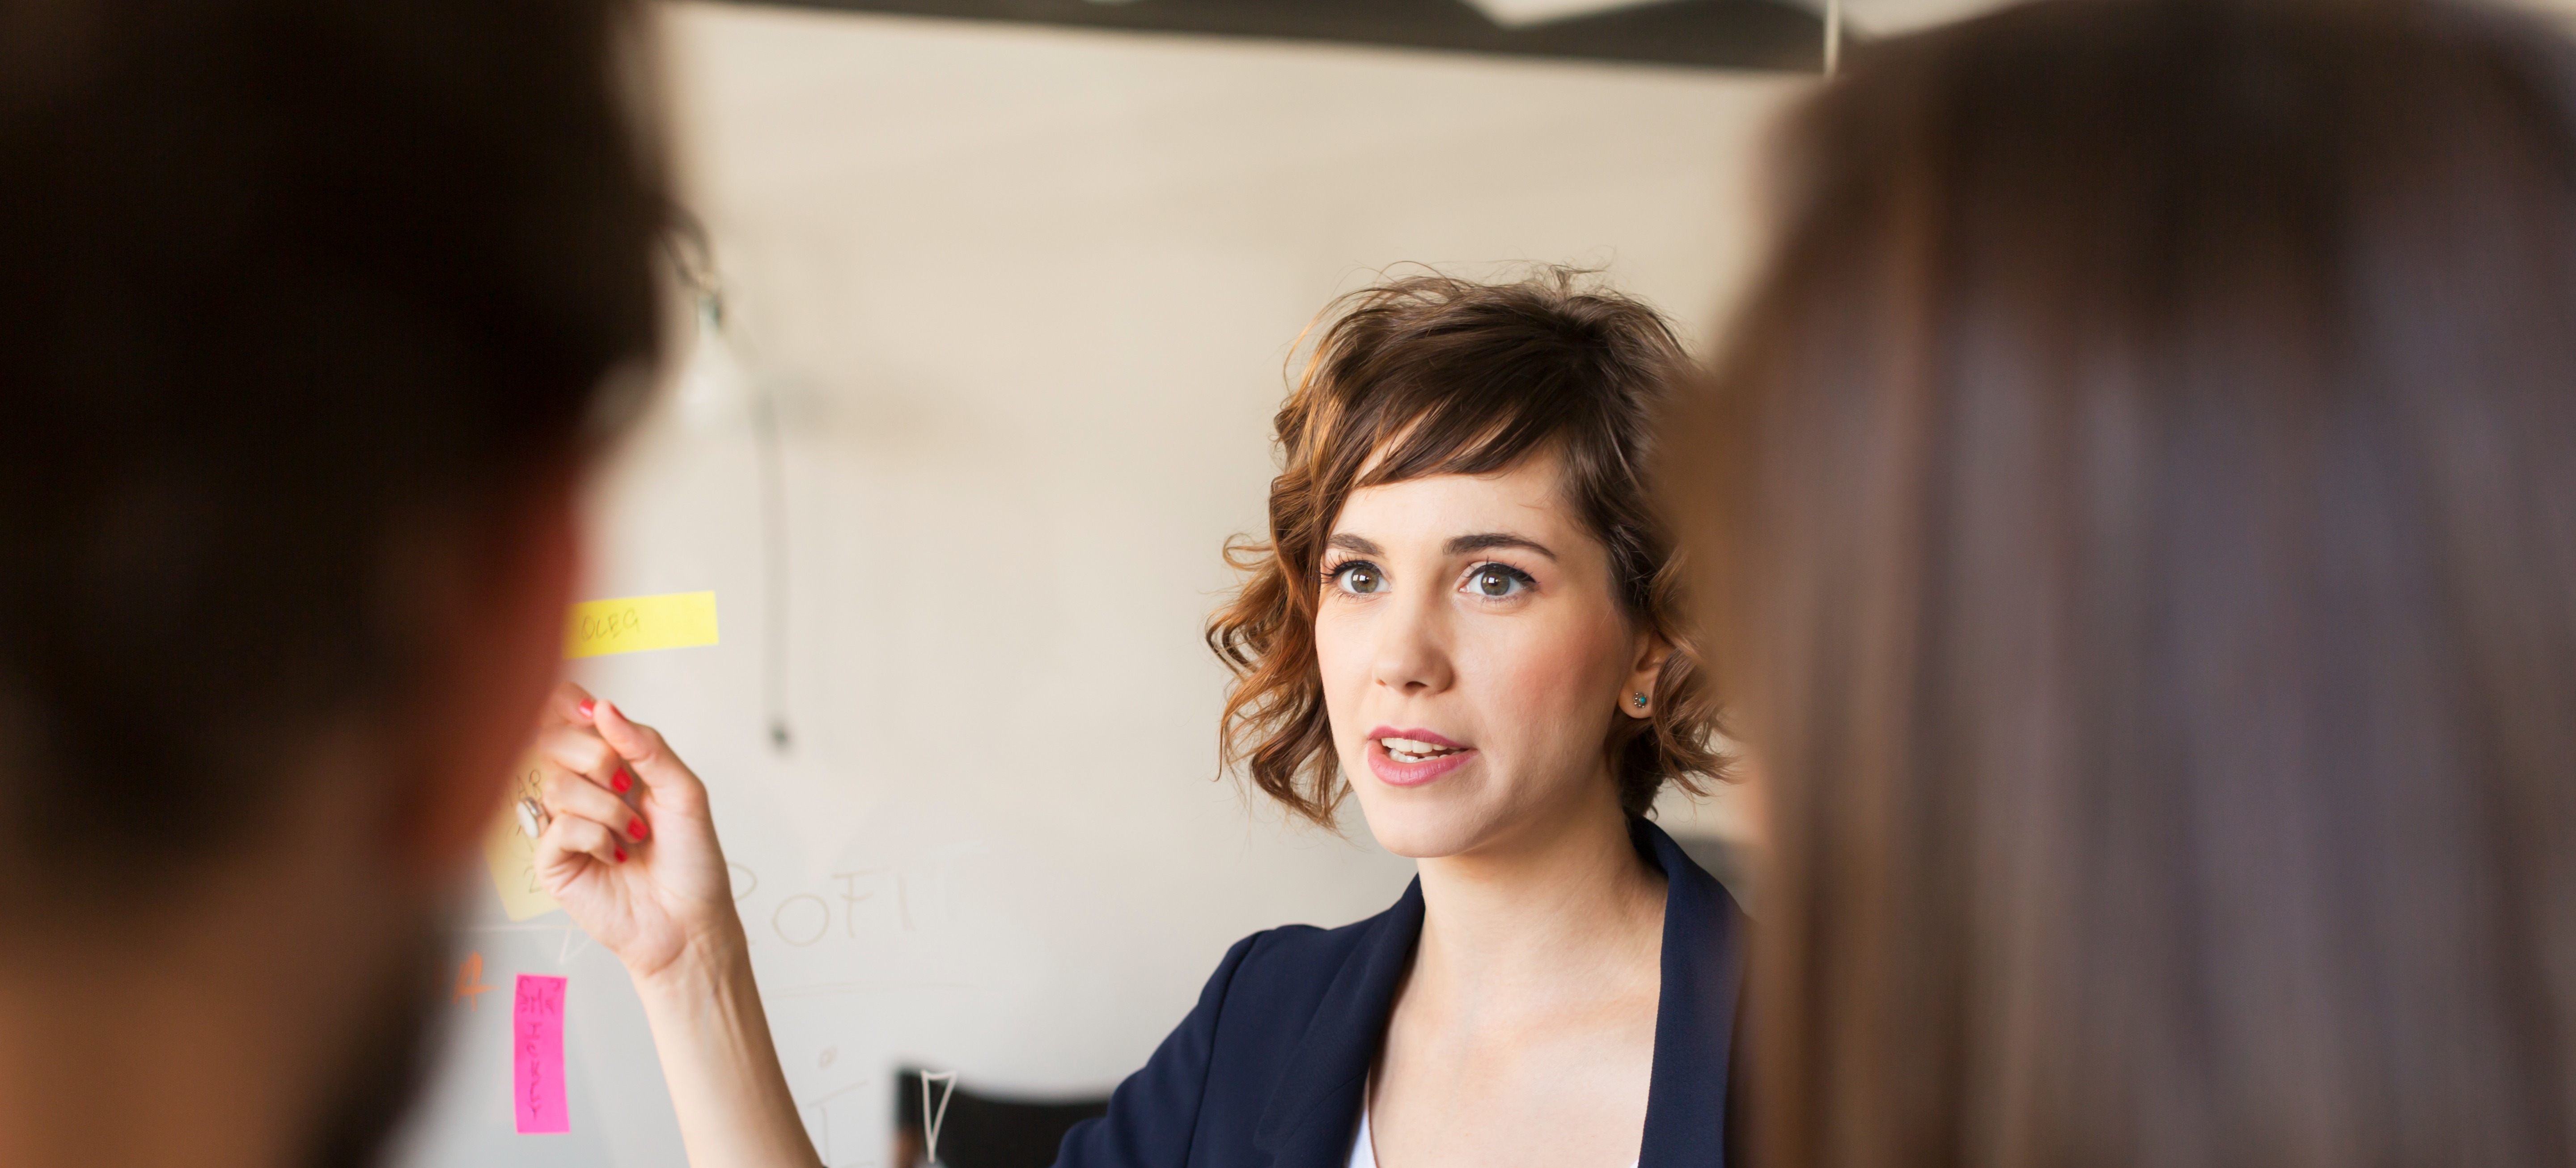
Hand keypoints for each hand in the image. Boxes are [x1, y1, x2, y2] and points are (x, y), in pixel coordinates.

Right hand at [530, 682, 742, 985]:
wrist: (690, 921)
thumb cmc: (691, 861)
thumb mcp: (685, 792)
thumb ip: (647, 747)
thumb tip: (602, 707)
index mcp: (613, 765)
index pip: (570, 718)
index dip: (571, 705)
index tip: (593, 712)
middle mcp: (583, 789)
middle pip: (551, 741)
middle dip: (595, 756)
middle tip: (626, 786)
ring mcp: (563, 824)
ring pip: (558, 785)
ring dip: (607, 808)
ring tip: (635, 834)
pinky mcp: (553, 860)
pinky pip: (557, 827)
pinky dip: (595, 836)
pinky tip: (615, 856)